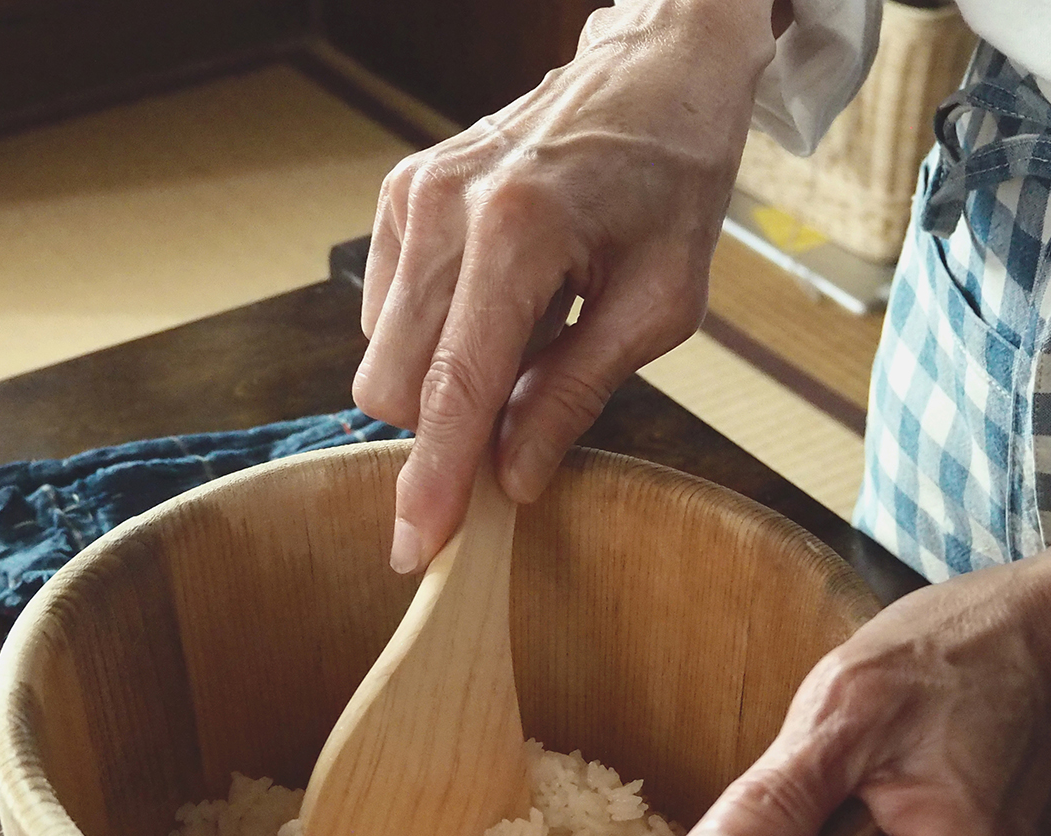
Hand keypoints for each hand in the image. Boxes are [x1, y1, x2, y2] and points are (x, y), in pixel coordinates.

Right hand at [352, 0, 782, 572]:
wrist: (650, 70)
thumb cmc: (670, 180)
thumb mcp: (658, 305)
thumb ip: (575, 395)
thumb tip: (514, 480)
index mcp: (518, 233)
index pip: (455, 388)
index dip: (435, 480)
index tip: (415, 549)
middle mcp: (445, 210)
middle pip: (391, 385)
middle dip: (437, 434)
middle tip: (509, 427)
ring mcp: (412, 197)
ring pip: (380, 355)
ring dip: (440, 381)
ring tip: (522, 334)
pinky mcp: (398, 195)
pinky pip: (384, 314)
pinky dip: (432, 337)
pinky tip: (496, 304)